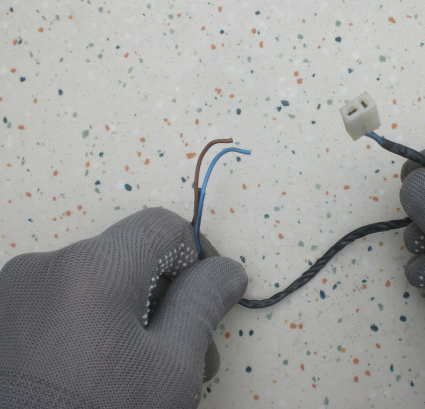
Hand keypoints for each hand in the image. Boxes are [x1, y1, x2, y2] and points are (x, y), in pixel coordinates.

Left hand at [0, 207, 246, 408]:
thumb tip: (227, 269)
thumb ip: (203, 304)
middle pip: (131, 259)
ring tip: (152, 373)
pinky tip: (109, 372)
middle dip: (171, 298)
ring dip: (137, 317)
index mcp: (90, 267)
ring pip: (100, 286)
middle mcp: (44, 267)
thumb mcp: (172, 367)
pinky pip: (67, 306)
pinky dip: (99, 327)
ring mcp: (14, 296)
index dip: (199, 255)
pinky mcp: (2, 322)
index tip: (213, 296)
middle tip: (194, 355)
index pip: (161, 227)